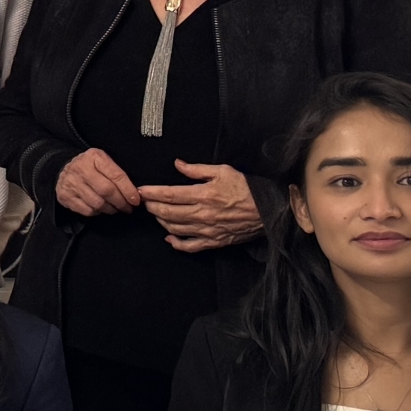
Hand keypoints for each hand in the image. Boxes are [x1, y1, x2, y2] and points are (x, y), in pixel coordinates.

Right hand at [56, 148, 140, 217]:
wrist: (63, 168)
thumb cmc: (90, 166)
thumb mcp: (103, 161)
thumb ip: (116, 174)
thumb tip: (133, 194)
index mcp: (94, 157)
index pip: (115, 175)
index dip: (128, 190)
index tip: (136, 200)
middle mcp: (80, 169)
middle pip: (106, 191)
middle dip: (120, 202)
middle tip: (127, 207)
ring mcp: (71, 183)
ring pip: (97, 203)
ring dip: (110, 209)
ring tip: (115, 208)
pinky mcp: (65, 196)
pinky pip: (87, 210)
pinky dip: (97, 212)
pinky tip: (100, 208)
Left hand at [142, 162, 262, 251]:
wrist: (269, 210)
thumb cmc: (246, 189)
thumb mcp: (223, 172)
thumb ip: (197, 169)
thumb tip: (177, 164)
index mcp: (203, 195)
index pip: (168, 195)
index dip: (151, 193)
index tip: (140, 190)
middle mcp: (202, 214)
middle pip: (167, 213)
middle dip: (151, 207)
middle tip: (145, 202)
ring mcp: (207, 230)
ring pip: (174, 229)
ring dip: (161, 221)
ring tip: (157, 213)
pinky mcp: (214, 241)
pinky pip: (190, 246)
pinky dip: (176, 243)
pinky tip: (169, 237)